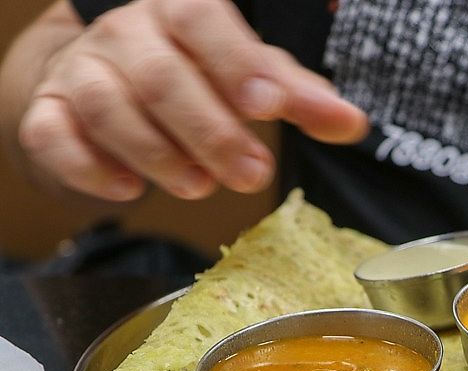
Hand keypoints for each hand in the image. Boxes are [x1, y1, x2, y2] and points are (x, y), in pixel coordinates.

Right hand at [17, 0, 368, 201]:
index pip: (204, 21)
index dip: (237, 63)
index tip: (271, 106)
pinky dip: (91, 168)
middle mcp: (126, 35)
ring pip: (108, 107)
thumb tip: (352, 123)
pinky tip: (130, 190)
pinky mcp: (49, 111)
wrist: (111, 75)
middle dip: (211, 132)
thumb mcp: (252, 77)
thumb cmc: (196, 73)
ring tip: (200, 186)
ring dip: (159, 155)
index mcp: (181, 13)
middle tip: (252, 174)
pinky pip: (54, 136)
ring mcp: (82, 71)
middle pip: (162, 76)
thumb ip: (298, 97)